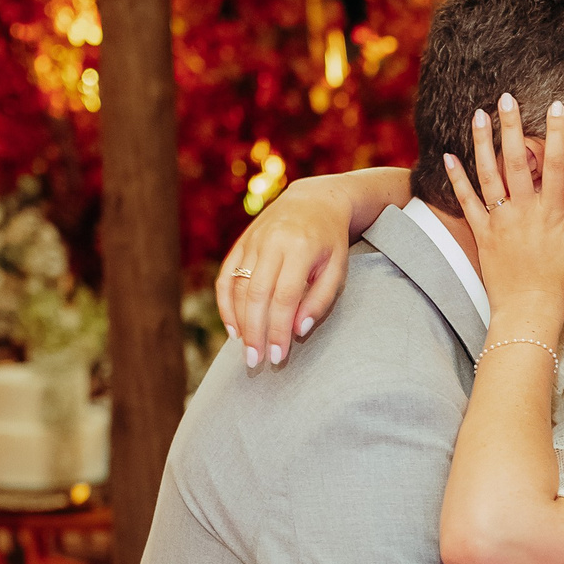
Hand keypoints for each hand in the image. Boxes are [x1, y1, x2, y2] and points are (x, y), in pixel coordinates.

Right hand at [218, 181, 353, 367]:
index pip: (285, 298)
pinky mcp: (240, 243)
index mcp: (300, 248)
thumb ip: (320, 300)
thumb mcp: (337, 269)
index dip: (278, 330)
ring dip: (239, 323)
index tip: (278, 357)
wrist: (313, 201)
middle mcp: (272, 242)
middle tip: (256, 361)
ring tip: (246, 350)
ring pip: (238, 287)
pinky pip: (226, 277)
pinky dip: (225, 305)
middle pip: (257, 295)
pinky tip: (233, 328)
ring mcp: (252, 241)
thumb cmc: (330, 242)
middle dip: (255, 332)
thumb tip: (298, 331)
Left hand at [442, 93, 563, 310]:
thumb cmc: (560, 279)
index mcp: (551, 211)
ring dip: (482, 142)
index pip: (555, 163)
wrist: (528, 310)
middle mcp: (523, 211)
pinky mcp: (481, 233)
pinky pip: (465, 202)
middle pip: (516, 160)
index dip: (556, 133)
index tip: (557, 107)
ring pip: (488, 174)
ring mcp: (499, 221)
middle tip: (506, 98)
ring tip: (478, 115)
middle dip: (511, 126)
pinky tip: (448, 156)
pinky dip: (456, 179)